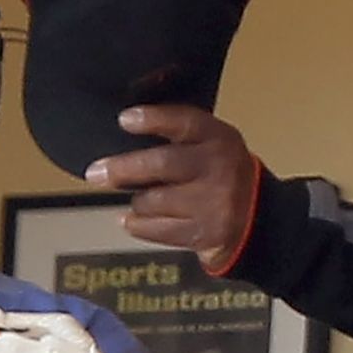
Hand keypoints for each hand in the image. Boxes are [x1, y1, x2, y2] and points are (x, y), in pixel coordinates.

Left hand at [87, 105, 257, 266]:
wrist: (258, 219)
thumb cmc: (220, 174)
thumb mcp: (212, 145)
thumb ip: (179, 138)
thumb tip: (123, 131)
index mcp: (220, 139)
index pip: (185, 122)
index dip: (153, 119)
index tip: (124, 119)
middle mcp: (220, 168)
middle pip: (163, 164)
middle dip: (124, 168)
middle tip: (95, 173)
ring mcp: (213, 203)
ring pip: (153, 201)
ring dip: (138, 201)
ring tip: (141, 199)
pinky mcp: (203, 234)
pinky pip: (155, 229)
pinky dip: (137, 224)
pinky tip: (131, 219)